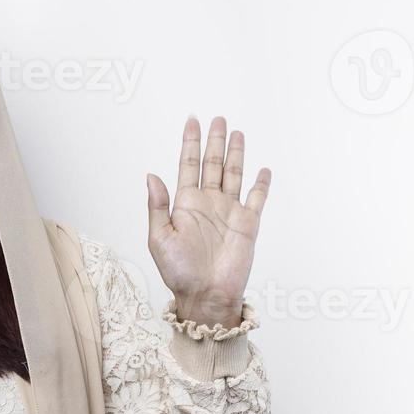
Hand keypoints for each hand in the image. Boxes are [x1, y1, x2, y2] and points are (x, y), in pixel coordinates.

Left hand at [146, 115, 271, 327]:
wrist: (206, 295)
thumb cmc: (178, 272)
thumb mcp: (159, 238)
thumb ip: (157, 206)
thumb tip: (151, 175)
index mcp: (185, 204)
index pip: (188, 165)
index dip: (190, 143)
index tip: (192, 121)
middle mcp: (208, 203)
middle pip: (212, 164)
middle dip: (215, 141)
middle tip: (218, 118)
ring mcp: (229, 212)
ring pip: (233, 174)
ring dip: (235, 154)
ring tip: (237, 133)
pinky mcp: (248, 223)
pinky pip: (256, 198)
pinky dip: (261, 184)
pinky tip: (262, 169)